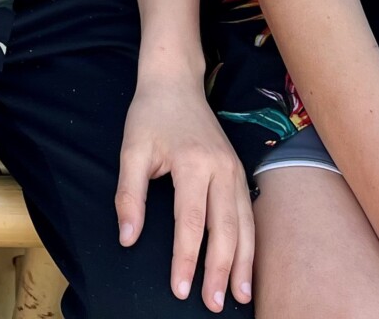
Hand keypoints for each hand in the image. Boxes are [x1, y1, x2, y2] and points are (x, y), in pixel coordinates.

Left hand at [115, 70, 254, 312]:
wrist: (175, 82)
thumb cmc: (150, 115)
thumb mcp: (131, 150)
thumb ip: (129, 196)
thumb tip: (128, 238)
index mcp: (195, 164)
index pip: (192, 223)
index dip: (186, 259)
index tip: (179, 289)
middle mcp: (222, 169)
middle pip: (226, 229)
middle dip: (221, 270)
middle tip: (214, 304)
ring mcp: (235, 170)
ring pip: (245, 224)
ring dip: (244, 262)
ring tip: (241, 295)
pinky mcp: (239, 171)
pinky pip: (249, 213)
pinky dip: (250, 243)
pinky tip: (247, 264)